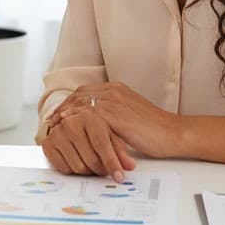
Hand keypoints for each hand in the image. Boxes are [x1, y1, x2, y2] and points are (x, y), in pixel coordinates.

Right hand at [42, 108, 135, 180]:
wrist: (69, 119)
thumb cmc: (94, 127)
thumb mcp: (110, 132)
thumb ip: (120, 149)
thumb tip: (129, 166)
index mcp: (88, 116)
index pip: (102, 145)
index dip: (112, 163)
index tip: (120, 177)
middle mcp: (70, 123)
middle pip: (91, 159)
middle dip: (101, 169)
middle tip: (105, 168)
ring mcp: (57, 133)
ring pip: (78, 167)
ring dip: (88, 170)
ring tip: (92, 163)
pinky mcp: (47, 144)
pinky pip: (64, 169)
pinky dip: (73, 169)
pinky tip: (78, 160)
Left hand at [48, 82, 179, 161]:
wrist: (173, 133)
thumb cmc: (154, 130)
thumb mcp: (128, 117)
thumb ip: (112, 116)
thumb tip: (95, 127)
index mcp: (116, 89)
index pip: (84, 92)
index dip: (69, 104)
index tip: (58, 116)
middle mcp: (113, 90)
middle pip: (78, 96)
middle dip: (63, 110)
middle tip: (51, 123)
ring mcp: (114, 100)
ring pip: (81, 106)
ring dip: (66, 118)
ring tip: (55, 131)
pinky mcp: (116, 114)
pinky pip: (90, 120)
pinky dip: (77, 127)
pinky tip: (69, 135)